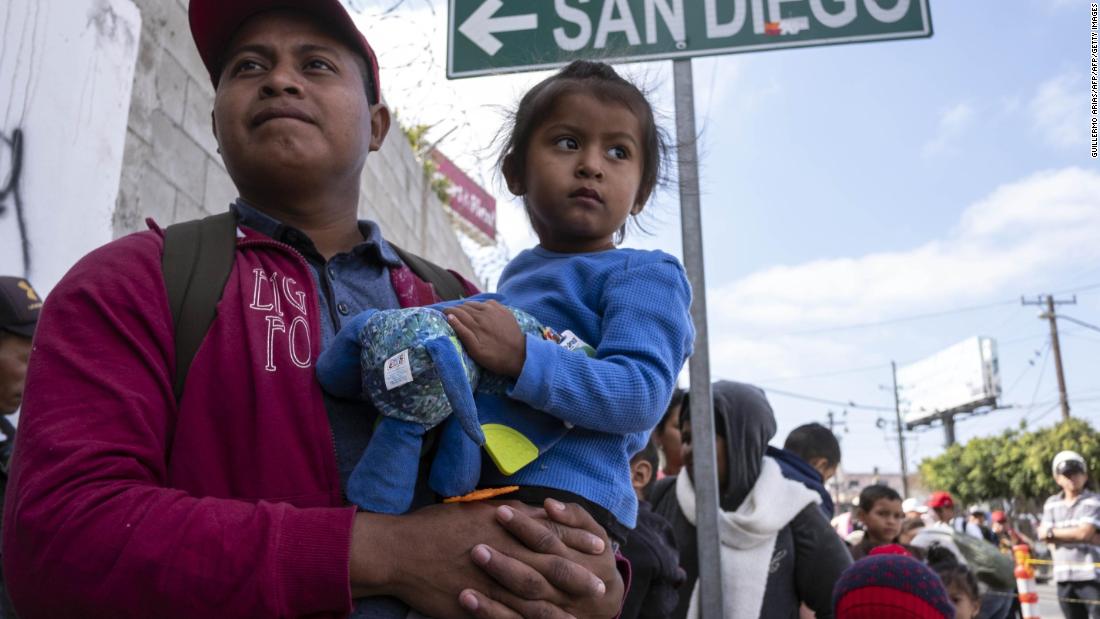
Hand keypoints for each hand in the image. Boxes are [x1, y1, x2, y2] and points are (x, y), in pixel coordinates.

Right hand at [351, 500, 619, 617]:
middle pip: (548, 566)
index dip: (577, 540)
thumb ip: (513, 513)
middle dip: (577, 575)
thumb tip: (543, 511)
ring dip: (558, 603)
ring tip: (580, 611)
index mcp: (503, 527)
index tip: (600, 545)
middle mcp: (501, 552)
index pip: (550, 532)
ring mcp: (488, 582)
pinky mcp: (474, 605)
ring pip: (531, 595)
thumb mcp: (478, 511)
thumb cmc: (437, 525)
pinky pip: (504, 616)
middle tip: (601, 584)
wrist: (399, 551)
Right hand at [444, 301, 525, 377]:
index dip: (448, 312)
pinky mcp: (503, 309)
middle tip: (452, 315)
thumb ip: (462, 332)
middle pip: (464, 306)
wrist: (520, 356)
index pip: (456, 312)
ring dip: (468, 307)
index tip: (443, 314)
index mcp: (475, 323)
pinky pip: (487, 302)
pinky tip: (480, 312)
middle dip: (456, 310)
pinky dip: (481, 306)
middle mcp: (484, 313)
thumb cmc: (495, 357)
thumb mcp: (475, 351)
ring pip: (475, 303)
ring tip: (465, 314)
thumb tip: (450, 317)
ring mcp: (495, 310)